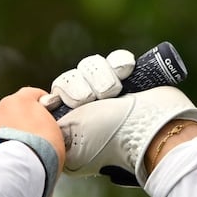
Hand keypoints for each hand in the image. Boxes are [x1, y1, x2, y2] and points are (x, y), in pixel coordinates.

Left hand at [47, 50, 196, 186]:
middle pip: (69, 81)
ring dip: (101, 75)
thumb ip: (52, 124)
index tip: (62, 100)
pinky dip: (119, 62)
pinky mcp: (128, 83)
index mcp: (69, 131)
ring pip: (89, 68)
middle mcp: (87, 115)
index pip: (52, 101)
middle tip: (93, 99)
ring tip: (113, 90)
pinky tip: (126, 71)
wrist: (155, 127)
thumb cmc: (110, 134)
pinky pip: (114, 61)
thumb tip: (41, 114)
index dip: (59, 94)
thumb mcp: (71, 135)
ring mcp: (108, 100)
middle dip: (80, 86)